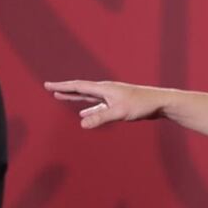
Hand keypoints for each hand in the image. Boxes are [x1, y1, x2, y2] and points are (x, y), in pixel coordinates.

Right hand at [44, 80, 161, 128]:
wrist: (159, 102)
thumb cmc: (141, 105)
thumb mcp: (119, 112)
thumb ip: (100, 118)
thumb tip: (81, 123)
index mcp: (104, 89)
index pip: (78, 86)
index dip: (62, 86)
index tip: (48, 85)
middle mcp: (105, 90)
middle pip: (80, 89)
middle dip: (65, 90)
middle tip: (50, 88)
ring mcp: (111, 96)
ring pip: (88, 97)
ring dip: (74, 98)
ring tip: (62, 97)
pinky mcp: (117, 103)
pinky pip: (97, 105)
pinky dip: (88, 108)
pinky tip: (85, 113)